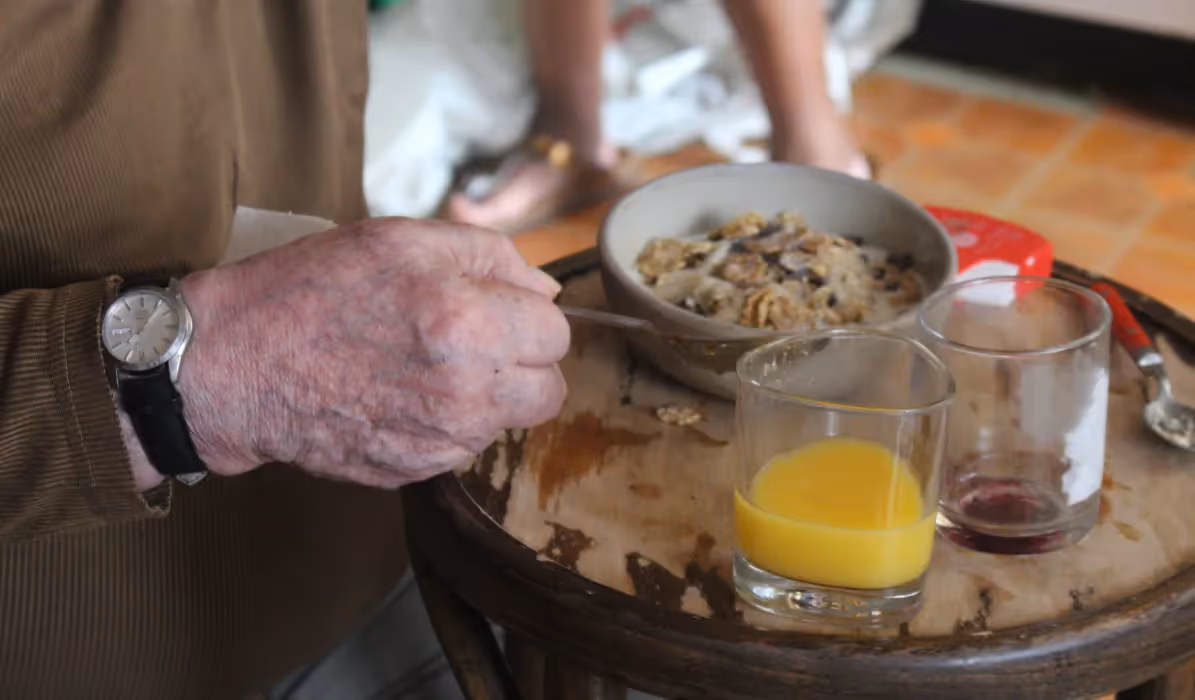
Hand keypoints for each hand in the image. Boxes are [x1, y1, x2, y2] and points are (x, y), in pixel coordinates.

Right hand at [167, 218, 567, 488]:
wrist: (235, 366)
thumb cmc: (312, 290)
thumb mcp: (402, 240)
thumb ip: (491, 256)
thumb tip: (546, 291)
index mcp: (471, 322)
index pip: (557, 332)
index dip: (526, 313)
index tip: (492, 307)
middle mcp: (468, 391)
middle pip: (549, 390)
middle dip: (523, 362)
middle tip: (473, 339)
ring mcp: (442, 441)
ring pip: (509, 421)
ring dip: (487, 395)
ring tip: (425, 364)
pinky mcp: (417, 472)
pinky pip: (463, 447)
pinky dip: (446, 423)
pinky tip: (399, 394)